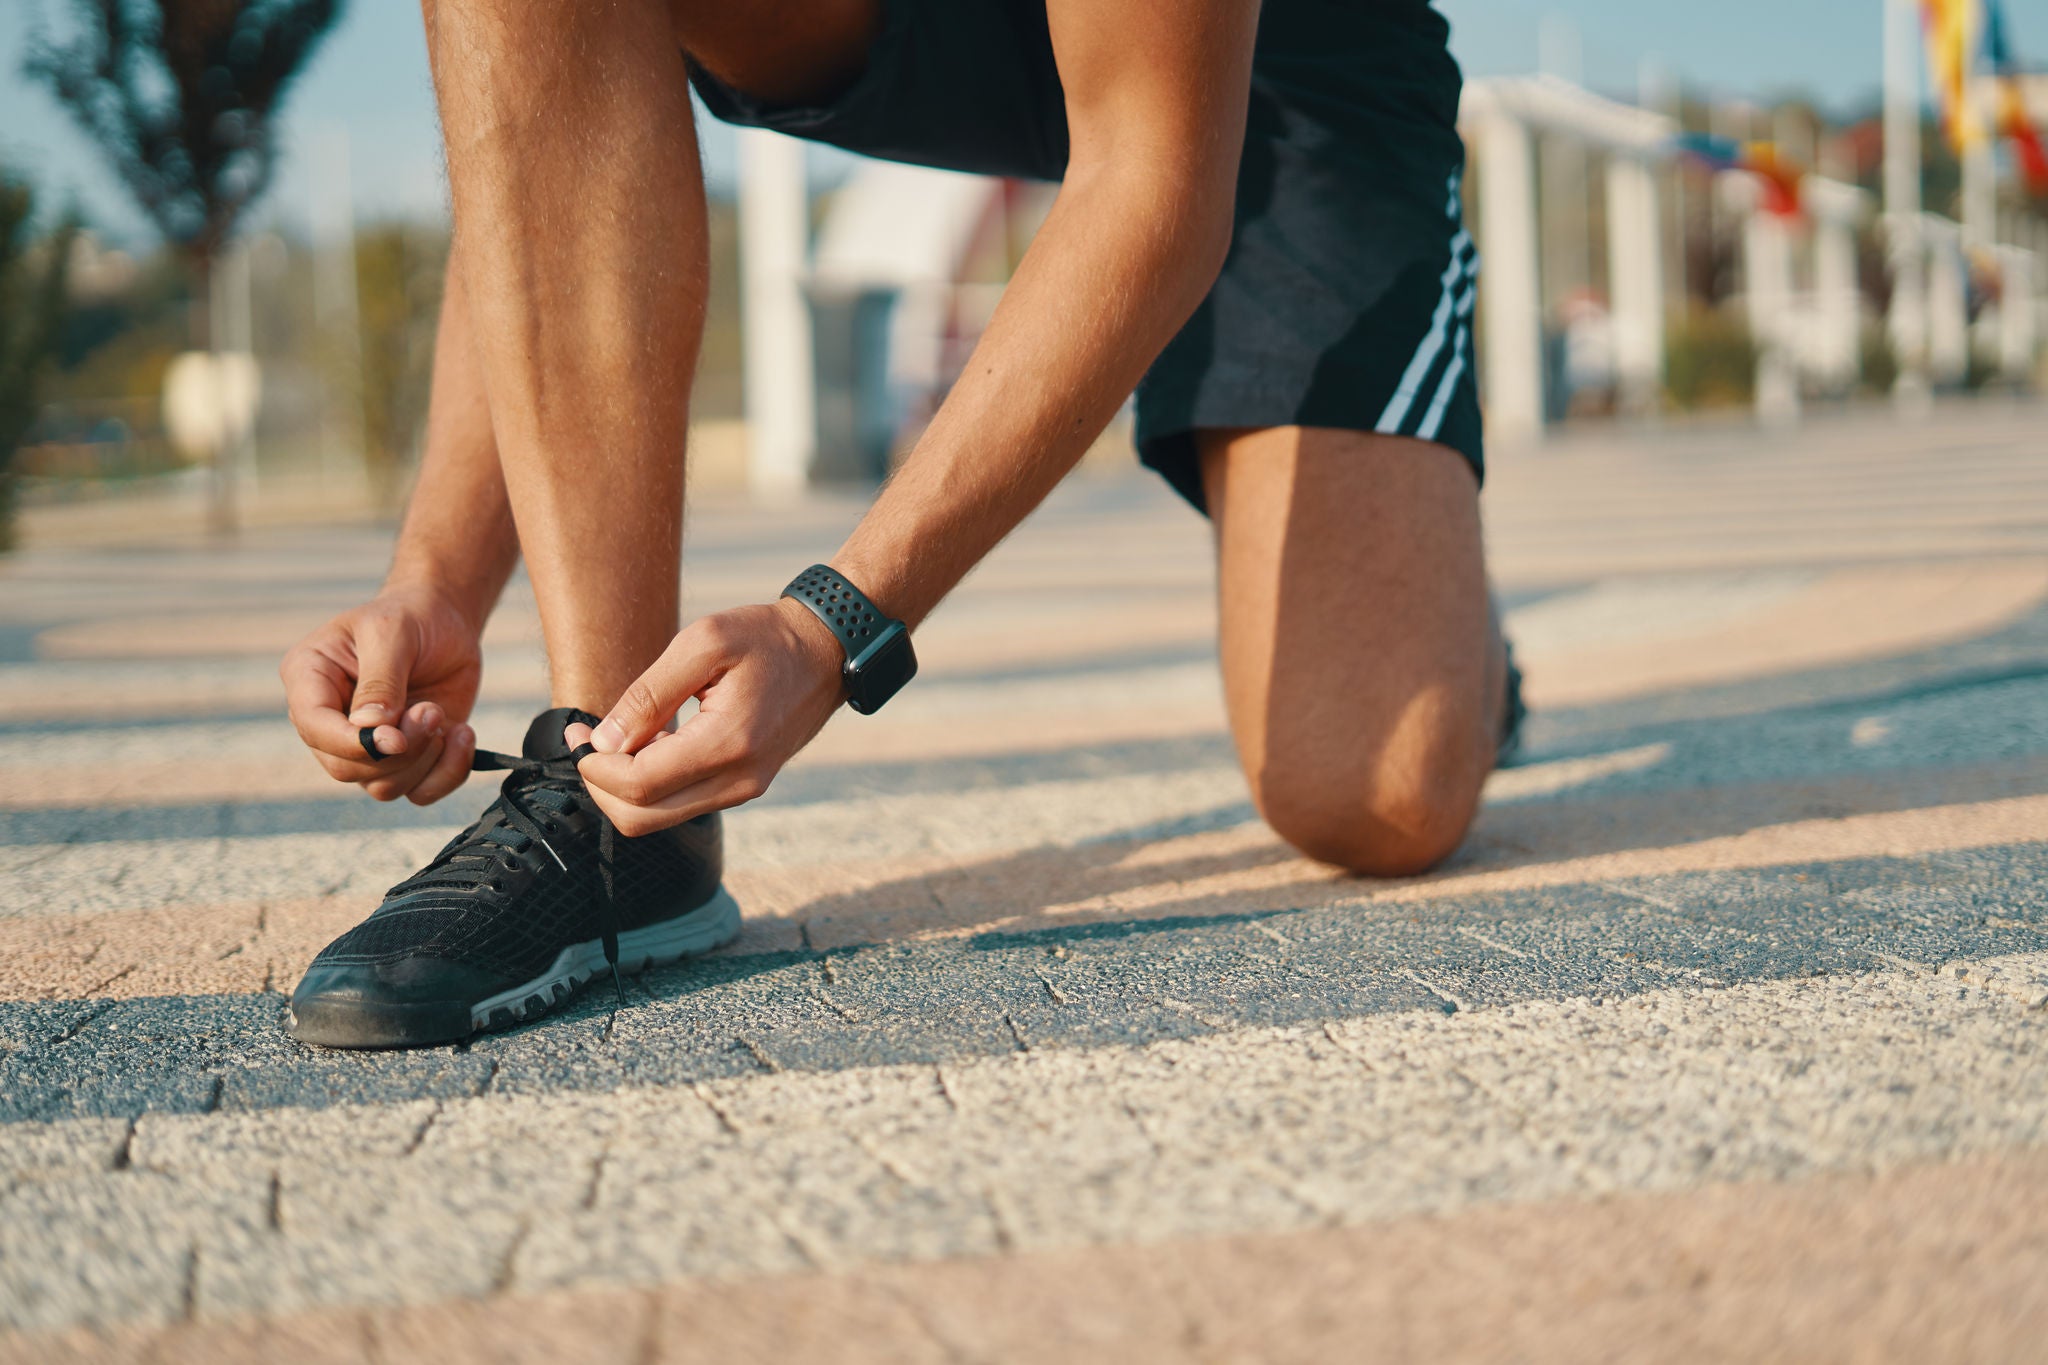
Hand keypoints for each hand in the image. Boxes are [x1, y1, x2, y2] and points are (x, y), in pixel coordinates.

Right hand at [280, 587, 483, 803]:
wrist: (444, 621)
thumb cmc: (410, 618)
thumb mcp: (392, 634)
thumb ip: (381, 682)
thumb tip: (371, 731)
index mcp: (310, 681)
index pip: (315, 730)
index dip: (354, 744)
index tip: (398, 737)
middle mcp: (330, 721)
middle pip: (347, 769)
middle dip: (399, 751)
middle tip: (431, 711)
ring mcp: (366, 745)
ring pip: (383, 786)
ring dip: (424, 760)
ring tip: (441, 714)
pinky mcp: (405, 758)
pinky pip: (420, 792)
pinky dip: (447, 772)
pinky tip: (461, 734)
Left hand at [565, 599, 845, 834]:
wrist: (828, 652)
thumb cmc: (766, 638)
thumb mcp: (704, 643)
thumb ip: (649, 695)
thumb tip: (603, 743)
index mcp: (728, 744)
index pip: (637, 786)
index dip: (593, 765)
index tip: (577, 730)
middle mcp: (738, 781)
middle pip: (640, 817)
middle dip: (600, 784)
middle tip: (586, 739)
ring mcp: (743, 790)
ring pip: (657, 817)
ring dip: (623, 785)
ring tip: (619, 735)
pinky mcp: (743, 788)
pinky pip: (680, 804)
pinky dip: (651, 783)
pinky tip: (652, 740)